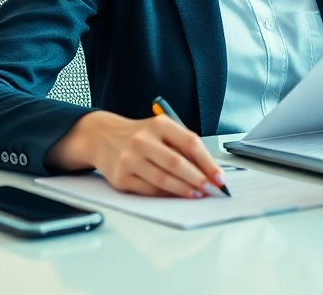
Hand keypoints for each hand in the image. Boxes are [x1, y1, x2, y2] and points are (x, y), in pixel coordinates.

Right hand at [46, 110, 225, 197]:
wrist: (102, 138)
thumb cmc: (140, 136)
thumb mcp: (162, 131)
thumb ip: (183, 146)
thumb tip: (208, 171)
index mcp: (159, 125)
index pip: (190, 143)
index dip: (208, 163)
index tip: (219, 177)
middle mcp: (142, 140)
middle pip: (177, 163)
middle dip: (198, 180)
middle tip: (211, 190)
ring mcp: (129, 159)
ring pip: (163, 180)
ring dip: (184, 190)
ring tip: (197, 195)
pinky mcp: (121, 178)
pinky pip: (149, 190)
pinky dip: (165, 195)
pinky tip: (176, 197)